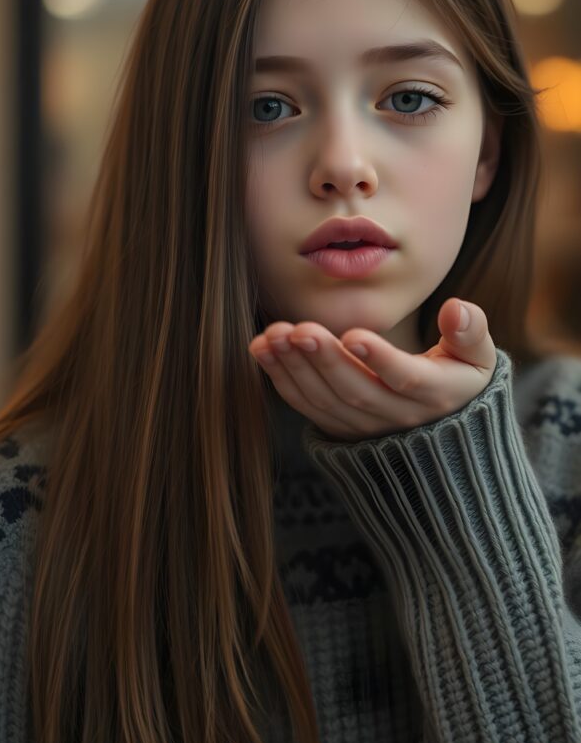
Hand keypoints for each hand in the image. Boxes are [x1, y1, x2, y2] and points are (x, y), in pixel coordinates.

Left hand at [248, 298, 496, 441]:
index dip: (380, 359)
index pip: (407, 379)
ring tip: (275, 335)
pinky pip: (306, 407)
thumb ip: (470, 332)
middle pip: (358, 392)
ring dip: (296, 368)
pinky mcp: (339, 428)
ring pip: (326, 401)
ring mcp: (365, 428)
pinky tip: (263, 348)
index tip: (354, 334)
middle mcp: (398, 417)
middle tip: (300, 330)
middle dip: (326, 361)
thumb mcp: (478, 358)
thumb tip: (457, 308)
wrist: (443, 435)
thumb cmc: (460, 378)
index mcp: (436, 395)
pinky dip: (282, 379)